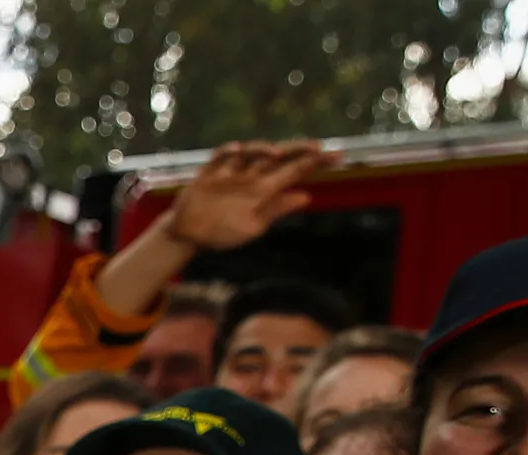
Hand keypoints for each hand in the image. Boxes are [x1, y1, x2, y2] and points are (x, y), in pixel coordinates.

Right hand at [164, 141, 331, 250]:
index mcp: (265, 191)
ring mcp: (232, 173)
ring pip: (253, 153)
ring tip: (274, 154)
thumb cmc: (222, 233)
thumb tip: (306, 196)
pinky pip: (221, 156)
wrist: (188, 235)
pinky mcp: (210, 172)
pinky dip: (230, 152)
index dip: (317, 163)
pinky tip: (239, 150)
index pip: (296, 172)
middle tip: (318, 147)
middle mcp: (252, 177)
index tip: (339, 156)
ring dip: (264, 150)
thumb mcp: (253, 226)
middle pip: (280, 157)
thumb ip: (276, 210)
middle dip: (299, 150)